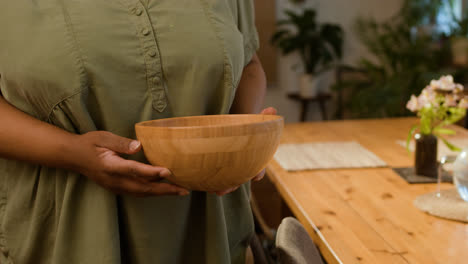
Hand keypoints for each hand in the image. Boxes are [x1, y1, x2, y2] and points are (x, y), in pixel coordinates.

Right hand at [71, 131, 189, 196]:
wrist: (73, 157)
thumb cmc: (89, 143)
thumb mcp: (103, 137)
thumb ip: (121, 143)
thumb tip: (139, 146)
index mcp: (110, 166)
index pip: (134, 170)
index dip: (151, 172)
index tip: (168, 171)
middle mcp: (114, 180)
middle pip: (142, 188)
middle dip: (164, 189)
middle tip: (183, 189)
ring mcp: (115, 187)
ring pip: (142, 193)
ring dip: (161, 193)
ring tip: (179, 191)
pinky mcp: (117, 188)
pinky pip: (138, 193)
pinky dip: (153, 192)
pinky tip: (164, 190)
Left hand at [215, 107, 277, 195]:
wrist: (235, 130)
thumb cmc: (246, 127)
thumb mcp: (254, 121)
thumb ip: (262, 117)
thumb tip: (273, 109)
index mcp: (254, 158)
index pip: (259, 167)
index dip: (258, 172)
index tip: (257, 177)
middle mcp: (244, 167)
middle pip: (240, 179)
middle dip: (233, 185)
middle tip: (224, 191)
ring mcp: (232, 169)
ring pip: (228, 181)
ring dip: (221, 187)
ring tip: (212, 191)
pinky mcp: (221, 167)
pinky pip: (217, 177)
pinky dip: (210, 181)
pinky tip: (201, 184)